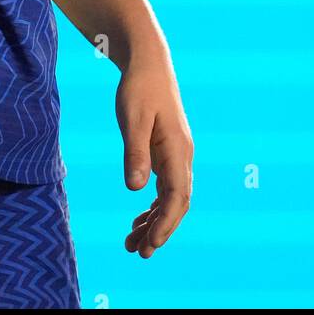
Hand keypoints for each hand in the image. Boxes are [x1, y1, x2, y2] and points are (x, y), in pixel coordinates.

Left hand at [115, 48, 192, 258]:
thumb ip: (135, 152)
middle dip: (160, 230)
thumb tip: (135, 189)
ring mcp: (175, 154)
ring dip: (154, 221)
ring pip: (170, 197)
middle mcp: (181, 155)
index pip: (176, 197)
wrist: (148, 62)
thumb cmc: (138, 87)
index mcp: (177, 150)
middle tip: (137, 252)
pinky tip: (139, 217)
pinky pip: (164, 186)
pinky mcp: (166, 151)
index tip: (150, 245)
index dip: (165, 223)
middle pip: (176, 203)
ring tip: (132, 241)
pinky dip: (153, 205)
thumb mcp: (133, 118)